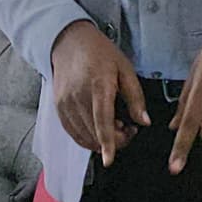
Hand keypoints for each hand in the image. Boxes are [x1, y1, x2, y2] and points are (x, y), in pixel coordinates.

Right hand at [51, 21, 147, 165]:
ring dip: (101, 140)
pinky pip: (72, 132)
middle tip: (128, 128)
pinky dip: (87, 138)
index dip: (108, 142)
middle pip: (94, 132)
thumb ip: (135, 97)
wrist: (70, 42)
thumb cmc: (100, 53)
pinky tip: (98, 129)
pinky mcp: (58, 107)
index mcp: (98, 85)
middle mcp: (78, 96)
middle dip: (115, 140)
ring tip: (114, 125)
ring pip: (83, 136)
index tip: (110, 159)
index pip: (102, 120)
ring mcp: (65, 103)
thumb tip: (144, 122)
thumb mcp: (125, 69)